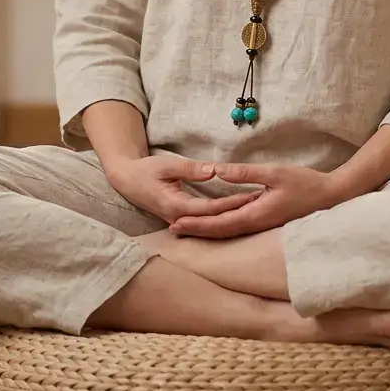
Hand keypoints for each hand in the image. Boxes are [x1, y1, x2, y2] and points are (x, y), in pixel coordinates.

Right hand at [105, 156, 261, 224]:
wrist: (127, 181)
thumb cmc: (146, 170)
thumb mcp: (166, 165)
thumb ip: (191, 169)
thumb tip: (214, 171)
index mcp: (176, 206)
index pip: (211, 208)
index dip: (232, 203)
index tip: (251, 195)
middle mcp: (179, 219)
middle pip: (215, 220)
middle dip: (238, 212)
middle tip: (262, 202)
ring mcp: (180, 222)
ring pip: (211, 225)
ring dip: (233, 217)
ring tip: (255, 208)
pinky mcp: (182, 219)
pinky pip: (205, 223)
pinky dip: (222, 218)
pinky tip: (238, 214)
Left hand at [168, 163, 340, 237]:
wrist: (331, 196)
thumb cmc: (305, 183)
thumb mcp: (274, 173)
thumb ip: (246, 173)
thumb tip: (218, 171)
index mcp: (255, 215)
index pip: (219, 223)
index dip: (196, 224)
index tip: (176, 223)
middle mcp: (256, 224)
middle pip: (220, 231)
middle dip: (196, 230)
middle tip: (172, 229)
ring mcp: (262, 224)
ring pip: (229, 231)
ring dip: (207, 229)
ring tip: (187, 227)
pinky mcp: (267, 220)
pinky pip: (239, 226)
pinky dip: (222, 225)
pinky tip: (215, 221)